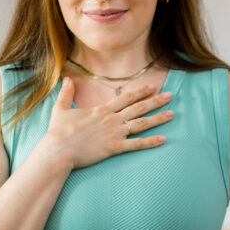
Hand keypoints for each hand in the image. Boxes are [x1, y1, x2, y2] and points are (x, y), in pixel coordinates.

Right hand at [46, 78, 173, 169]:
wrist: (58, 150)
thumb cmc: (58, 132)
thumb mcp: (61, 109)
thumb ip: (67, 93)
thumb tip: (66, 78)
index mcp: (101, 110)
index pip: (126, 97)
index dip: (141, 91)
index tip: (153, 86)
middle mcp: (111, 119)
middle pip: (138, 108)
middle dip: (155, 101)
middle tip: (170, 96)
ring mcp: (114, 133)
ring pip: (141, 124)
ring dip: (157, 118)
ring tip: (172, 114)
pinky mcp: (113, 147)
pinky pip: (136, 144)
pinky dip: (150, 142)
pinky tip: (163, 139)